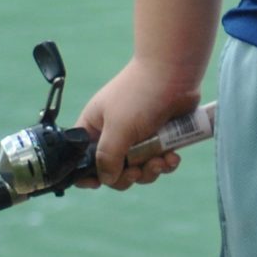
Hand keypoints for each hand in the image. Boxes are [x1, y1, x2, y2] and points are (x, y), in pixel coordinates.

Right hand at [75, 57, 201, 190]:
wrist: (175, 73)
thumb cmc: (140, 95)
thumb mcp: (117, 129)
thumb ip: (107, 158)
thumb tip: (106, 179)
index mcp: (94, 127)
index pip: (81, 159)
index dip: (88, 175)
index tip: (98, 184)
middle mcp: (113, 134)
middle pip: (113, 171)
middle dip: (127, 176)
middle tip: (137, 170)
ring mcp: (137, 137)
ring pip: (139, 170)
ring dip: (150, 171)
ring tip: (161, 160)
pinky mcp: (159, 137)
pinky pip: (158, 161)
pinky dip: (165, 163)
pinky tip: (172, 157)